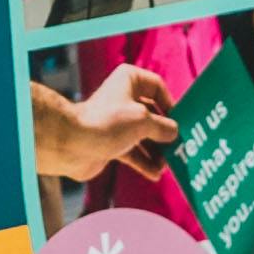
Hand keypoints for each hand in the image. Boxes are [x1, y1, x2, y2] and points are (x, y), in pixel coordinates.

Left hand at [30, 70, 176, 181]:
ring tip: (167, 165)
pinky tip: (154, 173)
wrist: (72, 144)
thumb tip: (175, 133)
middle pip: (153, 114)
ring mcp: (117, 121)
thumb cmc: (107, 123)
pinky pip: (133, 150)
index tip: (181, 122)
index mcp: (129, 80)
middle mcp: (123, 97)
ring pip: (144, 135)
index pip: (158, 88)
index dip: (171, 105)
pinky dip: (144, 161)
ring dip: (156, 151)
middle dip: (165, 134)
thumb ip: (164, 127)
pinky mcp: (111, 141)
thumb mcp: (144, 121)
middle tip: (179, 148)